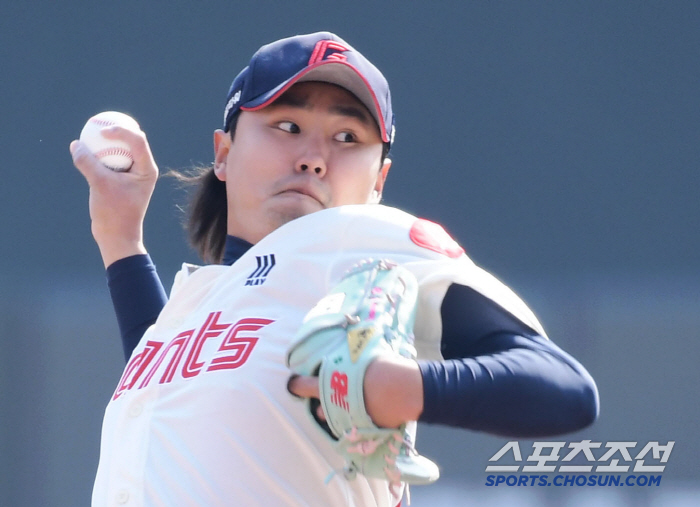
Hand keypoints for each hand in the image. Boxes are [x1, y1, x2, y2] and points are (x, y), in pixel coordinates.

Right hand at [70, 126, 158, 266]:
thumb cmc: (113, 213)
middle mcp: (143, 170)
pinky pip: (110, 162)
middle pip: (131, 141)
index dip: (121, 130)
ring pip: (120, 151)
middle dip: (116, 131)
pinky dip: (99, 155)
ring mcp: (132, 176)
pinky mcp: (121, 181)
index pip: (138, 141)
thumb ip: (88, 164)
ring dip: (106, 143)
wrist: (116, 236)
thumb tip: (76, 144)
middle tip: (98, 124)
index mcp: (147, 169)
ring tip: (90, 133)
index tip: (102, 131)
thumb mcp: (99, 185)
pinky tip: (84, 150)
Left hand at [287, 355, 423, 427]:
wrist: (405, 389)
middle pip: (319, 409)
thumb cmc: (383, 367)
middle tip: (328, 395)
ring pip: (333, 420)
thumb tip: (344, 335)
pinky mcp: (361, 430)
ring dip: (335, 413)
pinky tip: (361, 412)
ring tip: (347, 404)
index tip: (293, 384)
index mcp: (331, 383)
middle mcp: (335, 404)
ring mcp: (347, 419)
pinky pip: (350, 426)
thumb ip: (348, 353)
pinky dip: (352, 420)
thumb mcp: (362, 353)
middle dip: (321, 403)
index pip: (305, 386)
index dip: (297, 386)